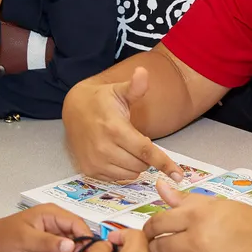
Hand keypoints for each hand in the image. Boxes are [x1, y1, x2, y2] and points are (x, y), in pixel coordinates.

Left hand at [0, 204, 92, 251]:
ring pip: (76, 250)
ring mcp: (56, 240)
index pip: (77, 223)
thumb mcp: (26, 239)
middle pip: (80, 238)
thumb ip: (49, 242)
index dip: (85, 237)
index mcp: (53, 215)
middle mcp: (57, 226)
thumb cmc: (5, 238)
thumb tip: (71, 246)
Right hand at [62, 67, 183, 183]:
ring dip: (135, 164)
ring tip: (127, 147)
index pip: (145, 150)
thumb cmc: (102, 101)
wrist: (73, 110)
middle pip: (140, 164)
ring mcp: (95, 161)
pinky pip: (116, 178)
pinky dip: (122, 170)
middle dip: (146, 157)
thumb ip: (135, 87)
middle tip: (139, 142)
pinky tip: (117, 155)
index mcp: (115, 129)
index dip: (164, 163)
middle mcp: (104, 148)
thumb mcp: (119, 91)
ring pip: (130, 174)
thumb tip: (143, 72)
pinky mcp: (89, 170)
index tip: (178, 175)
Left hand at [144, 179, 251, 251]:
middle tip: (169, 243)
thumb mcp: (217, 203)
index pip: (155, 224)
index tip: (155, 230)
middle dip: (158, 245)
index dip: (150, 228)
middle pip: (157, 248)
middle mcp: (196, 241)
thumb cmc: (248, 220)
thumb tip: (160, 186)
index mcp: (196, 216)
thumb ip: (185, 199)